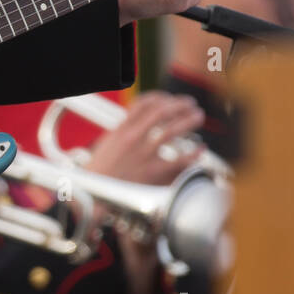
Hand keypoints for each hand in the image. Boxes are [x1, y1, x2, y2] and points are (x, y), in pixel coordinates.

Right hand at [87, 90, 205, 186]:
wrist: (93, 196)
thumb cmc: (100, 171)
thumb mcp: (107, 143)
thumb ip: (124, 130)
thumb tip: (140, 120)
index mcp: (121, 130)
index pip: (144, 103)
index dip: (161, 97)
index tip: (170, 99)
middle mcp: (133, 139)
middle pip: (162, 112)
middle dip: (180, 104)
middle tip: (191, 104)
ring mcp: (143, 156)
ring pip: (172, 131)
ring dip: (189, 120)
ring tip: (197, 116)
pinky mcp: (152, 173)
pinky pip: (179, 160)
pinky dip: (193, 153)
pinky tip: (200, 149)